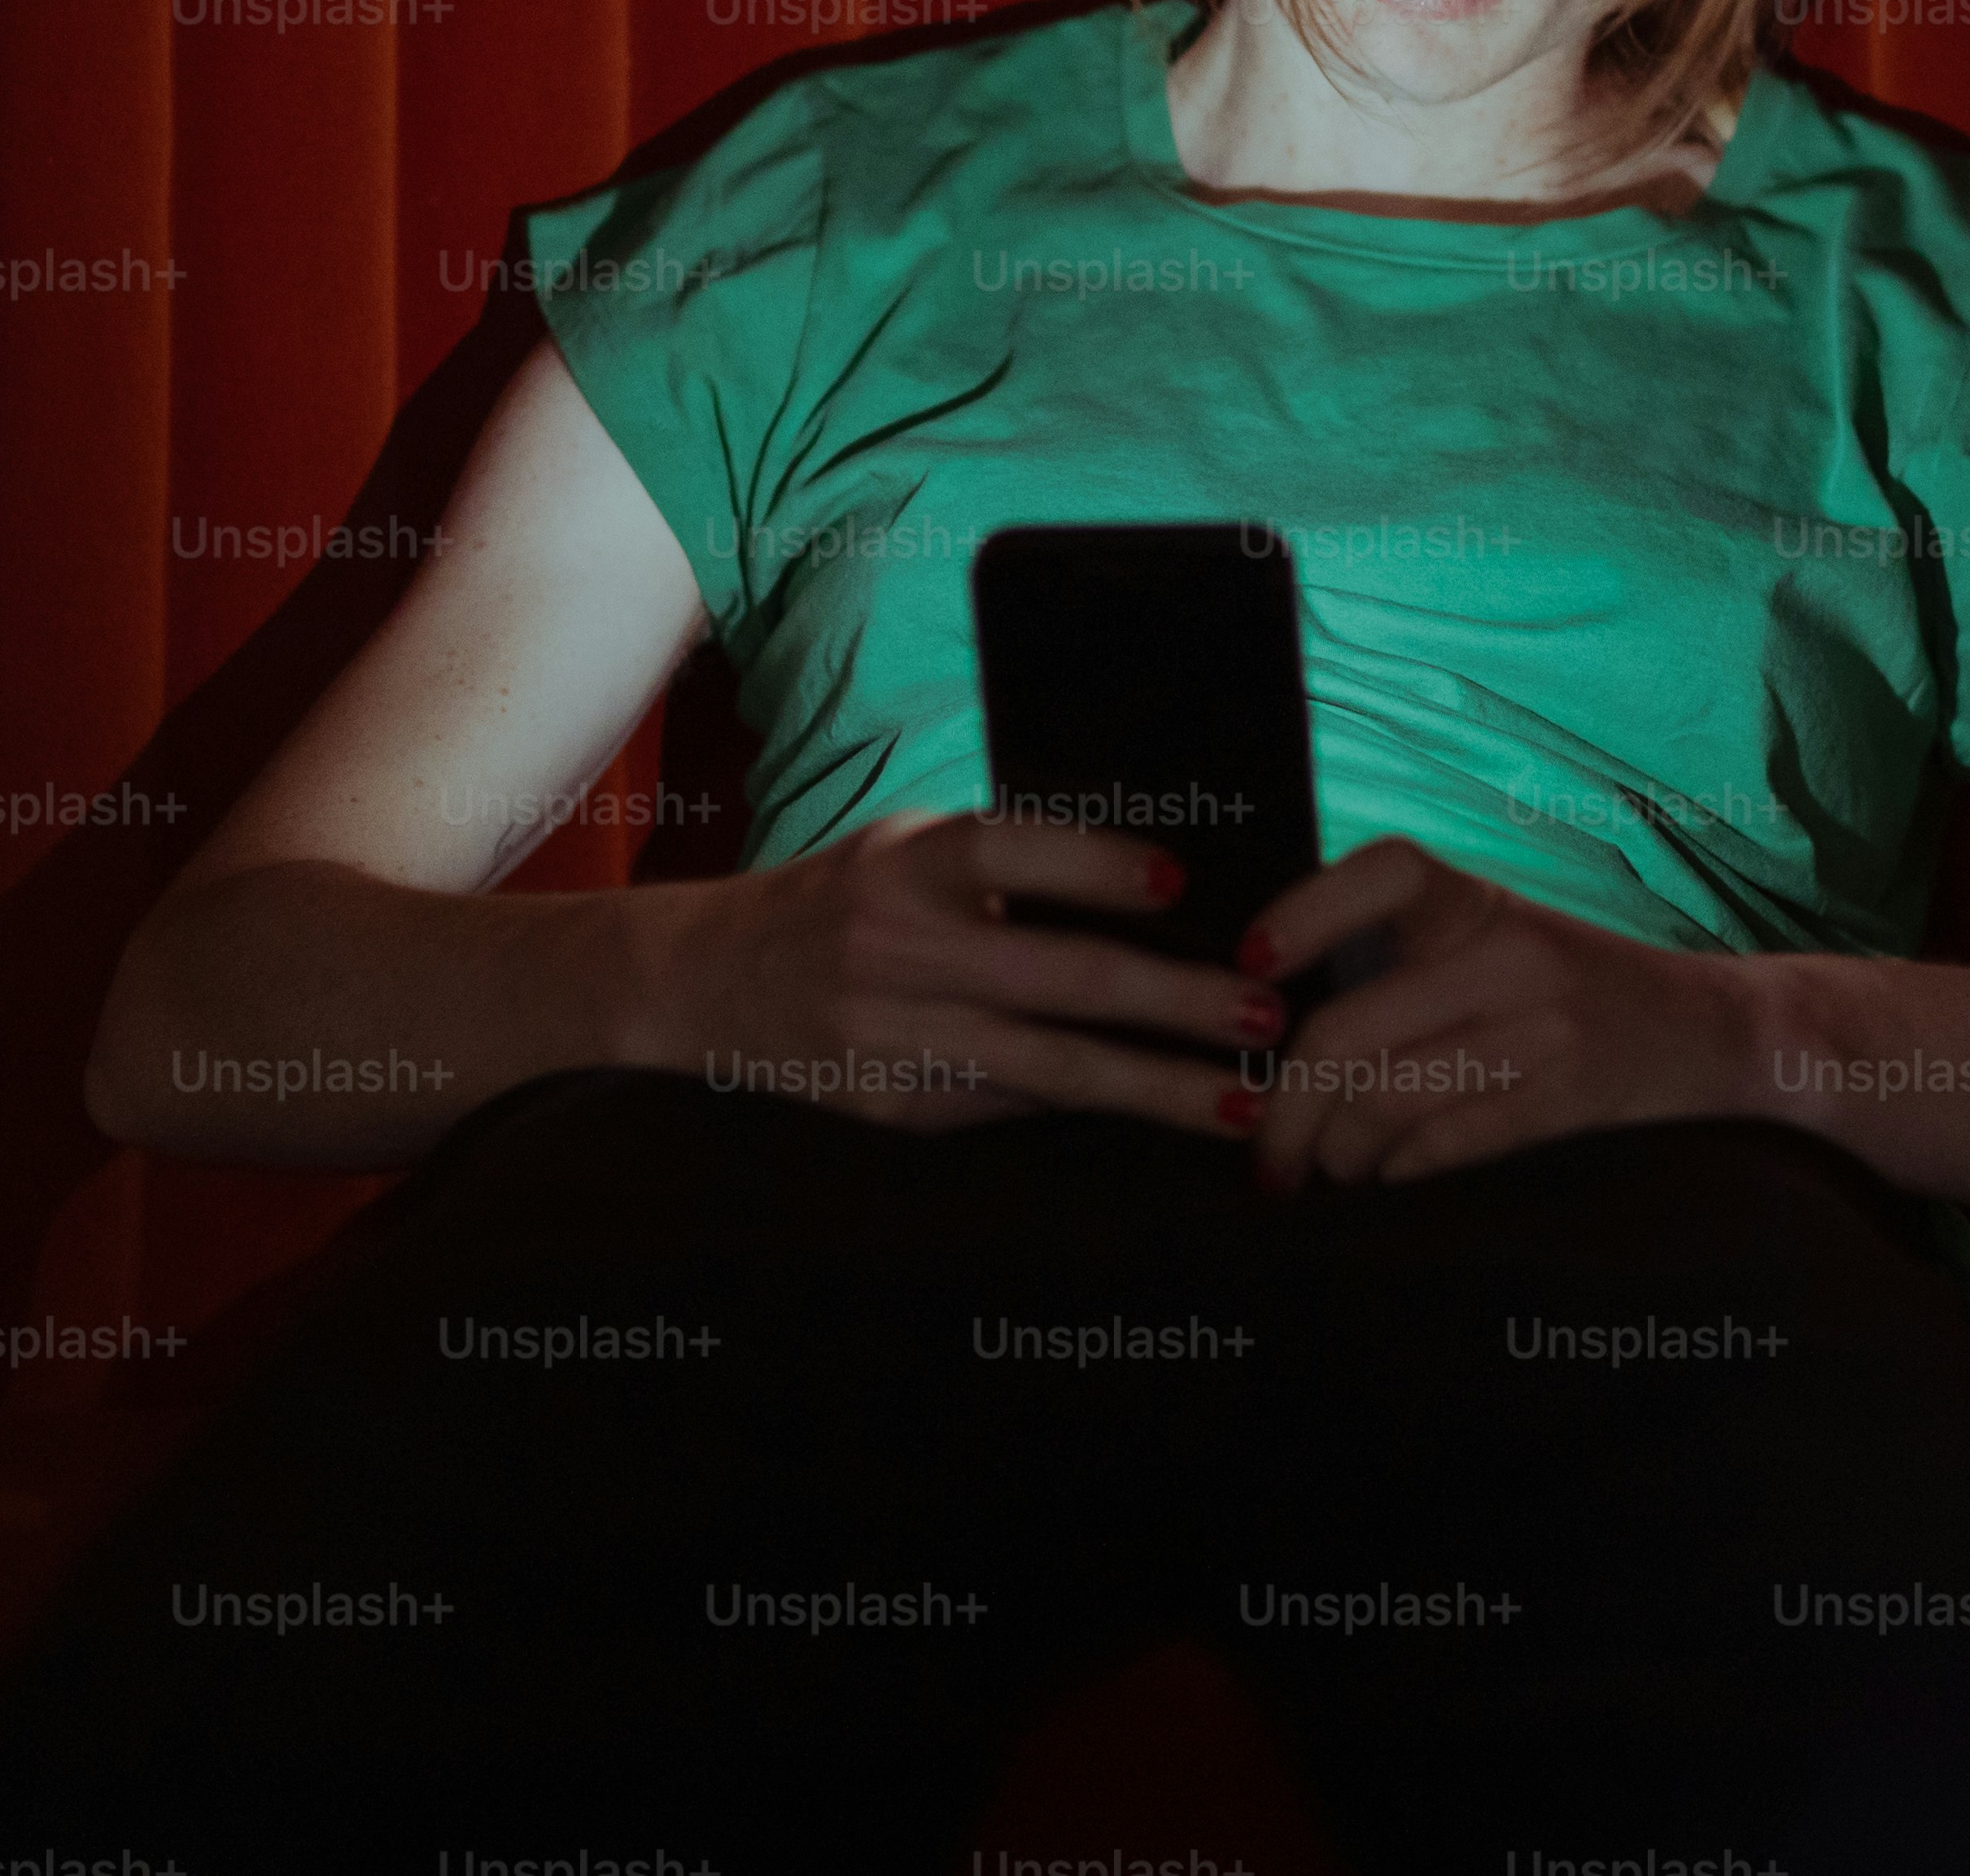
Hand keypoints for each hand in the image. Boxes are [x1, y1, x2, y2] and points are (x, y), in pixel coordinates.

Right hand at [664, 809, 1279, 1137]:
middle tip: (1263, 1016)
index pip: (1007, 852)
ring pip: (1049, 1069)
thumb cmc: (843, 899)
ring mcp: (896, 1039)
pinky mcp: (896, 1111)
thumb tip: (1154, 889)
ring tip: (1240, 1103)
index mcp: (905, 866)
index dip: (1093, 865)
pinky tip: (1162, 1120)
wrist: (706, 984)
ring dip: (1156, 1088)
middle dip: (1173, 1001)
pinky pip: (1013, 1110)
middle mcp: (899, 950)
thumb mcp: (904, 849)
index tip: (1179, 880)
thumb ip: (1001, 863)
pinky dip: (1092, 1113)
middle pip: (1057, 978)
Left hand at [1237, 836, 1767, 1189]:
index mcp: (1482, 901)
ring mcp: (1542, 1026)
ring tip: (1322, 1174)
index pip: (1386, 871)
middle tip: (1265, 1158)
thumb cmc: (1575, 987)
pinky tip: (1386, 1178)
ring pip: (1385, 1099)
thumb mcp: (1498, 938)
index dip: (1304, 911)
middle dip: (1284, 1111)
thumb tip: (1273, 1024)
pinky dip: (1397, 1171)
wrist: (1713, 1030)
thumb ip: (1407, 960)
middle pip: (1349, 1029)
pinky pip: (1446, 1143)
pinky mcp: (1568, 1096)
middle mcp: (1510, 953)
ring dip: (1334, 1155)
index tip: (1252, 968)